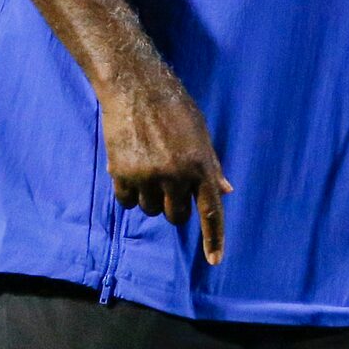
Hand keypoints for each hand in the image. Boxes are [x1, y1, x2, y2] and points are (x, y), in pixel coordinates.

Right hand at [100, 67, 230, 263]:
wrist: (134, 86)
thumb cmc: (174, 108)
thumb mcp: (201, 134)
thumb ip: (212, 166)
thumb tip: (226, 192)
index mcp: (200, 165)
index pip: (211, 212)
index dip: (213, 240)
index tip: (214, 261)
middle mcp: (175, 175)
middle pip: (177, 217)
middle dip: (175, 206)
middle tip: (169, 181)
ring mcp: (148, 176)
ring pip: (151, 211)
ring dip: (150, 198)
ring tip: (148, 166)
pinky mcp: (122, 173)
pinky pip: (127, 202)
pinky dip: (129, 192)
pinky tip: (130, 167)